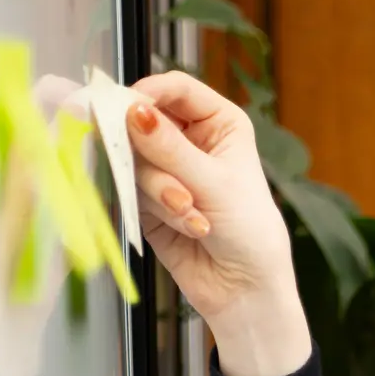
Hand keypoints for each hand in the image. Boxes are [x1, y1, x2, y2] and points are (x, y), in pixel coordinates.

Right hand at [125, 71, 310, 375]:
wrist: (244, 287)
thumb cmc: (250, 229)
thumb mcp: (214, 183)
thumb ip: (169, 148)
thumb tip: (132, 111)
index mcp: (219, 122)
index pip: (174, 88)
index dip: (147, 93)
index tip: (124, 109)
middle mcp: (190, 140)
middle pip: (143, 122)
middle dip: (152, 154)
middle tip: (156, 171)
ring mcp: (166, 169)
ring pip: (135, 160)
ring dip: (161, 190)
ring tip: (191, 212)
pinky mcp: (147, 199)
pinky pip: (133, 190)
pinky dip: (158, 209)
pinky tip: (189, 225)